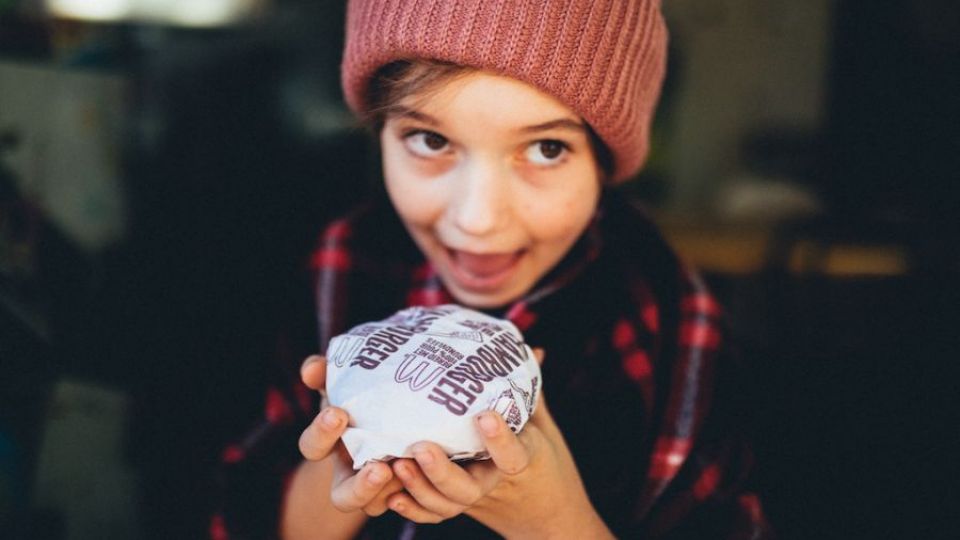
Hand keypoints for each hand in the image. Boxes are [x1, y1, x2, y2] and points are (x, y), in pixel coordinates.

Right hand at [298, 355, 404, 516]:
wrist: (399, 407)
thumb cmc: (361, 393)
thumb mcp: (342, 381)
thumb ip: (325, 371)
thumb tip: (312, 368)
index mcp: (328, 445)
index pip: (312, 447)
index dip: (321, 433)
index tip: (338, 413)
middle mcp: (349, 473)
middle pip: (343, 498)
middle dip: (360, 487)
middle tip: (380, 468)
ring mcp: (377, 486)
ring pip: (375, 506)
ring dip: (391, 492)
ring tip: (410, 470)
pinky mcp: (406, 488)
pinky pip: (407, 501)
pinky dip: (416, 488)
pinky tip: (430, 469)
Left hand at [384, 350, 613, 538]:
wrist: (549, 518)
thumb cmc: (547, 464)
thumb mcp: (545, 428)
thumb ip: (530, 393)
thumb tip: (534, 349)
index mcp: (523, 461)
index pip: (513, 456)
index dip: (500, 439)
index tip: (484, 415)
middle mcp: (495, 482)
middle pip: (468, 489)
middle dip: (441, 472)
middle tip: (420, 447)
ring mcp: (476, 498)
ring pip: (448, 506)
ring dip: (420, 488)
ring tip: (398, 463)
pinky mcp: (461, 507)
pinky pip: (434, 515)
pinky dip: (413, 509)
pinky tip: (393, 494)